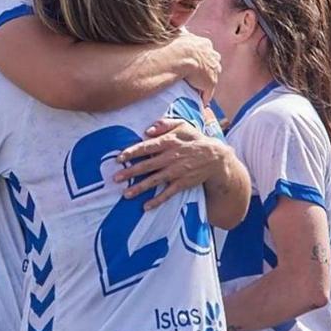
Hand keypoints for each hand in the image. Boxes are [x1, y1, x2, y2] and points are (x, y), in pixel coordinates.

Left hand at [113, 118, 230, 210]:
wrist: (215, 157)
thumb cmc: (195, 139)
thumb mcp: (182, 125)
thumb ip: (164, 124)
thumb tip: (147, 130)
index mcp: (169, 142)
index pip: (146, 147)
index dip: (132, 152)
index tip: (119, 158)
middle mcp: (170, 158)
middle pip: (147, 166)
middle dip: (130, 172)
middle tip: (115, 178)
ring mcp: (176, 172)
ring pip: (154, 181)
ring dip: (139, 188)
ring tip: (125, 194)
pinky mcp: (182, 183)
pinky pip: (168, 193)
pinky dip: (157, 200)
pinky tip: (146, 206)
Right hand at [176, 31, 219, 101]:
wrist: (180, 55)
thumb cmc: (174, 44)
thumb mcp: (178, 34)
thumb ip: (180, 33)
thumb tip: (174, 26)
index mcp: (205, 44)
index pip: (206, 51)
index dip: (199, 58)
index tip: (192, 62)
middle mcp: (212, 56)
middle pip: (212, 64)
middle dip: (206, 69)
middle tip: (196, 76)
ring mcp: (212, 70)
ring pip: (211, 78)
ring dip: (205, 84)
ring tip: (195, 89)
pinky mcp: (210, 83)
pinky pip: (207, 93)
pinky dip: (203, 97)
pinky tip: (197, 102)